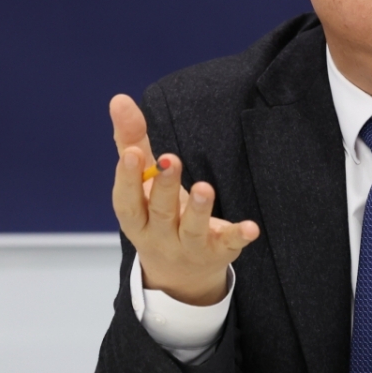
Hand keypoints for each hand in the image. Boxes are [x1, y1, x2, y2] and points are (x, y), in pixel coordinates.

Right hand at [110, 94, 259, 305]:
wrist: (180, 273)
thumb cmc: (156, 216)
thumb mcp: (142, 184)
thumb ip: (131, 142)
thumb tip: (119, 99)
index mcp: (137, 218)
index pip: (127, 201)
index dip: (128, 179)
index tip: (132, 153)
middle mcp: (159, 236)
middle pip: (161, 213)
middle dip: (164, 186)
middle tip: (170, 158)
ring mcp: (189, 247)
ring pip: (193, 230)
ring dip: (199, 209)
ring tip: (205, 187)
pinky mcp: (217, 251)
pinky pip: (228, 244)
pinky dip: (238, 236)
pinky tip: (252, 227)